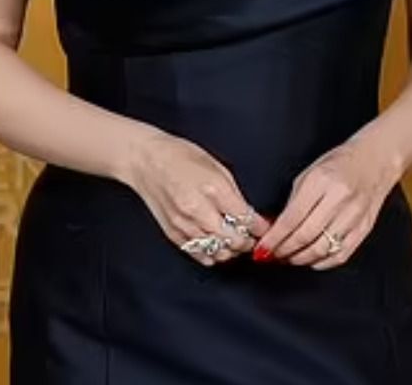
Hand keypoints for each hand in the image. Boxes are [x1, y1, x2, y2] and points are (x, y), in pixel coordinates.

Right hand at [121, 130, 266, 265]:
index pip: (245, 218)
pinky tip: (218, 249)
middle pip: (233, 239)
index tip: (264, 229)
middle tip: (253, 238)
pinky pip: (197, 253)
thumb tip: (249, 214)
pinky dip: (212, 255)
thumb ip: (234, 193)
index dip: (260, 227)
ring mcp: (183, 224)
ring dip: (231, 250)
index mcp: (213, 189)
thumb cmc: (182, 157)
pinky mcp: (172, 233)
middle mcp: (198, 210)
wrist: (146, 161)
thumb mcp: (218, 167)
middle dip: (248, 241)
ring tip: (236, 242)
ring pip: (216, 250)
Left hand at [255, 138, 400, 268]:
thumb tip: (275, 230)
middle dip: (284, 250)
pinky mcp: (365, 227)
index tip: (261, 248)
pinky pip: (341, 254)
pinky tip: (312, 260)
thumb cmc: (340, 163)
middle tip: (272, 255)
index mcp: (322, 181)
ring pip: (322, 249)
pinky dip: (323, 262)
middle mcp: (340, 199)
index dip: (274, 238)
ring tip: (289, 257)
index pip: (292, 218)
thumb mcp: (309, 173)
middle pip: (306, 236)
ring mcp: (355, 215)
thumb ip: (293, 202)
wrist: (376, 159)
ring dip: (301, 258)